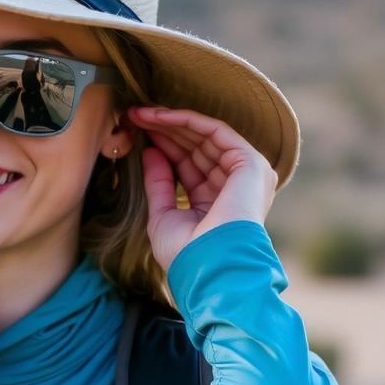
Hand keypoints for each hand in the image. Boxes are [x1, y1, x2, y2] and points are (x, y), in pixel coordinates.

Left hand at [125, 106, 277, 270]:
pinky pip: (216, 131)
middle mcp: (235, 186)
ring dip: (172, 122)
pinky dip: (187, 121)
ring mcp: (246, 174)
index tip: (135, 133)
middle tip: (134, 116)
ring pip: (205, 136)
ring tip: (141, 114)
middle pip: (197, 148)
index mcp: (217, 203)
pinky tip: (159, 117)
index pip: (189, 166)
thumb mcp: (163, 215)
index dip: (163, 147)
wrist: (208, 270)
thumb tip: (150, 151)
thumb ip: (159, 182)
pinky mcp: (250, 163)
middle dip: (165, 130)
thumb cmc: (186, 256)